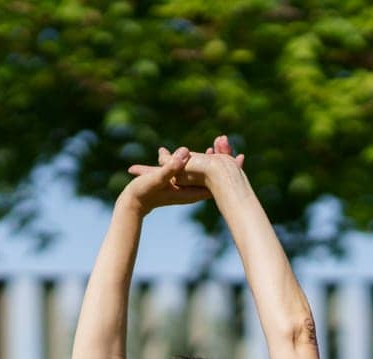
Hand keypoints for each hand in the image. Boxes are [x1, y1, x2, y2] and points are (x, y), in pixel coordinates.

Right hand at [121, 135, 245, 213]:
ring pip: (209, 172)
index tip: (239, 157)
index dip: (228, 170)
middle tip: (233, 147)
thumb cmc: (144, 191)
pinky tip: (211, 149)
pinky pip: (200, 169)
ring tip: (222, 142)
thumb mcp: (157, 178)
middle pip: (216, 177)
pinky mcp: (183, 181)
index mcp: (191, 192)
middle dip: (226, 161)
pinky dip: (207, 159)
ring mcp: (188, 186)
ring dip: (217, 158)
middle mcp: (193, 190)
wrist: (134, 201)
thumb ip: (171, 166)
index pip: (216, 183)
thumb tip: (185, 153)